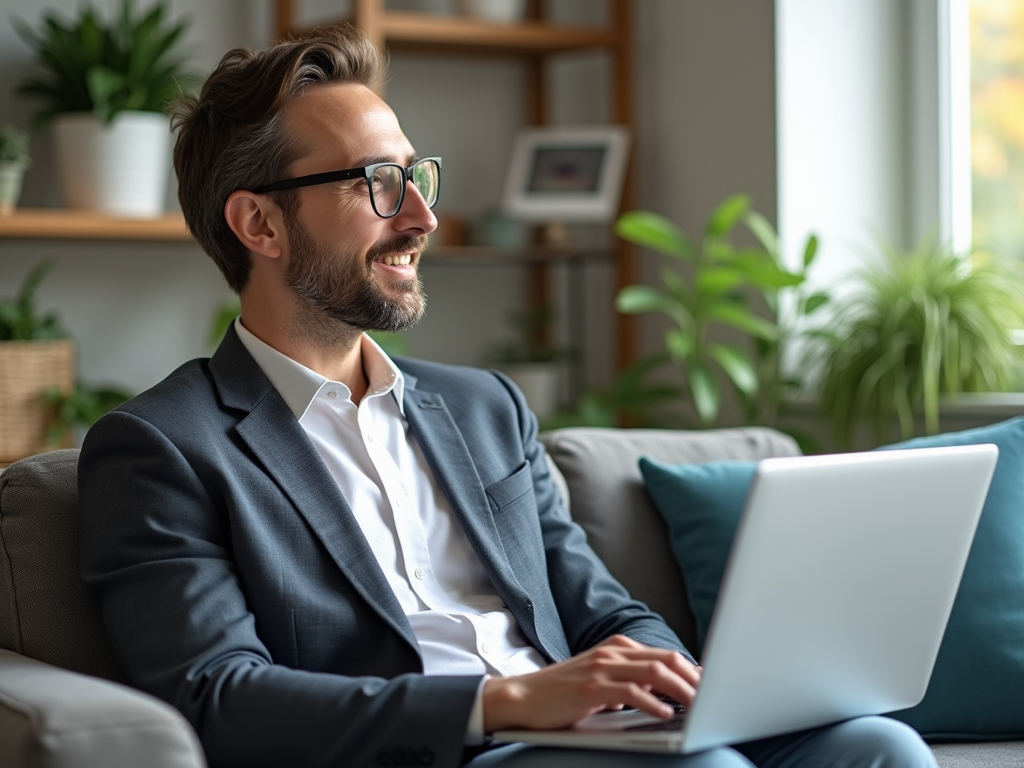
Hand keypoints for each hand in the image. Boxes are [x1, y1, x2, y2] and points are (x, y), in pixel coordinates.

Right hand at [482, 635, 700, 731]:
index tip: (711, 688)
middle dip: (693, 680)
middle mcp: (612, 652)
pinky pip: (630, 693)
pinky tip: (664, 714)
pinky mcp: (591, 687)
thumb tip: (667, 695)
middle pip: (665, 661)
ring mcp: (601, 668)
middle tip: (712, 699)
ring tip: (696, 707)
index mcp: (617, 648)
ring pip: (653, 674)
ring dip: (680, 691)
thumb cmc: (564, 692)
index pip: (665, 656)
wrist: (524, 697)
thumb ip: (631, 682)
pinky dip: (652, 703)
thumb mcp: (602, 681)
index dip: (692, 671)